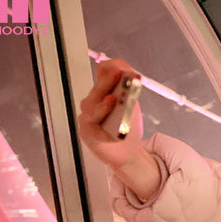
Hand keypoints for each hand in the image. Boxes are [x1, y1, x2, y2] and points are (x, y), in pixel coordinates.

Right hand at [78, 59, 159, 200]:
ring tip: (111, 100)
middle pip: (97, 88)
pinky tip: (112, 130)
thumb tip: (131, 77)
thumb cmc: (127, 129)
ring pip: (92, 108)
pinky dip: (104, 130)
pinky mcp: (87, 134)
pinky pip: (94, 129)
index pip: (102, 73)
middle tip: (118, 75)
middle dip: (107, 82)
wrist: (127, 153)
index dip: (112, 68)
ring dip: (103, 105)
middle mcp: (93, 102)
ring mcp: (88, 118)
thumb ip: (130, 93)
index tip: (123, 68)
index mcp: (104, 92)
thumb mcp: (132, 107)